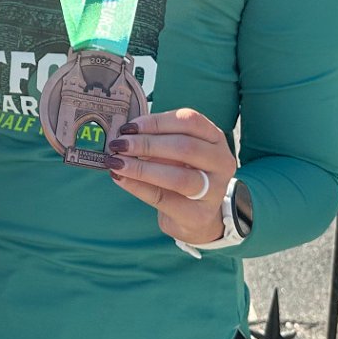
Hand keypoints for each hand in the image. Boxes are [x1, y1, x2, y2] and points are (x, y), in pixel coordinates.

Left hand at [106, 107, 236, 245]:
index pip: (190, 121)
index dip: (157, 122)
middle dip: (147, 144)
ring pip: (178, 177)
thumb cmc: (182, 173)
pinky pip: (164, 199)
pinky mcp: (197, 215)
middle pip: (185, 147)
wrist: (196, 217)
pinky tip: (120, 179)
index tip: (129, 127)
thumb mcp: (176, 152)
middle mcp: (221, 162)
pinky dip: (138, 187)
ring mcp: (214, 191)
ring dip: (141, 168)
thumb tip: (124, 134)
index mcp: (215, 139)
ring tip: (116, 162)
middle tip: (118, 144)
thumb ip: (157, 139)